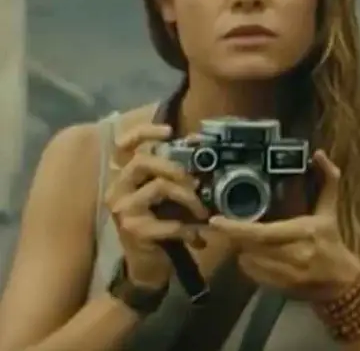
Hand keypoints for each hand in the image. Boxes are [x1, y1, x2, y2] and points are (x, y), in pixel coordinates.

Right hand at [103, 123, 210, 289]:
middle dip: (175, 168)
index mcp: (125, 178)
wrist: (147, 267)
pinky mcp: (134, 230)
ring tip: (202, 213)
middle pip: (143, 162)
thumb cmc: (159, 227)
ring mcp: (123, 210)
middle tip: (195, 183)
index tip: (169, 131)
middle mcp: (117, 190)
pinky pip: (170, 223)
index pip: (123, 147)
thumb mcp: (166, 198)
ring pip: (159, 187)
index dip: (143, 133)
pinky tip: (198, 239)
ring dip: (189, 198)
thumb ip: (173, 175)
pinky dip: (189, 230)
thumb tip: (197, 147)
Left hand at [209, 150, 359, 300]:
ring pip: (247, 261)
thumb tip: (319, 154)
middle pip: (249, 247)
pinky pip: (252, 275)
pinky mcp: (279, 288)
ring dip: (241, 250)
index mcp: (303, 231)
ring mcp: (285, 274)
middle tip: (229, 227)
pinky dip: (248, 264)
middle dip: (236, 237)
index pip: (262, 232)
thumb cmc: (332, 241)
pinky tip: (255, 256)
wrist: (342, 281)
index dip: (235, 228)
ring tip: (245, 240)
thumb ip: (327, 181)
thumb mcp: (329, 211)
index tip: (215, 221)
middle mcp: (294, 254)